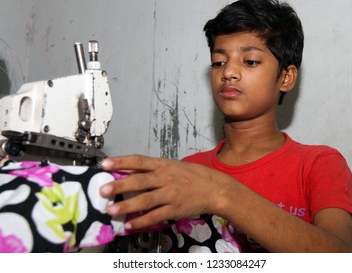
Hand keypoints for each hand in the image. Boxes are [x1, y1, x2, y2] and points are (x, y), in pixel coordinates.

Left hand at [99, 154, 231, 229]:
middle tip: (103, 190)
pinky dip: (142, 221)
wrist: (214, 188)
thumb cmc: (191, 175)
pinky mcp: (175, 209)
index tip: (104, 164)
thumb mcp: (172, 166)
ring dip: (127, 206)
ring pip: (146, 200)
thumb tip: (127, 170)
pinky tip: (130, 225)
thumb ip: (151, 168)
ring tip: (111, 210)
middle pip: (140, 180)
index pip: (139, 161)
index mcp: (163, 164)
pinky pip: (156, 216)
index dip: (121, 162)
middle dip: (121, 185)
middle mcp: (165, 178)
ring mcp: (170, 194)